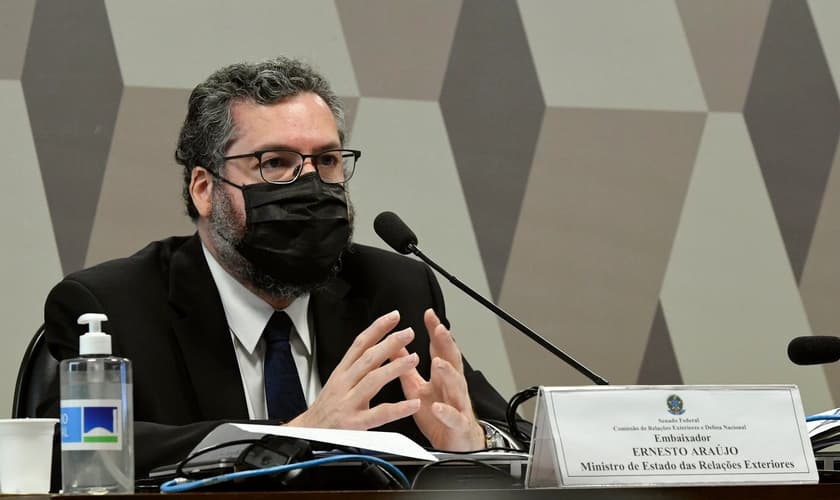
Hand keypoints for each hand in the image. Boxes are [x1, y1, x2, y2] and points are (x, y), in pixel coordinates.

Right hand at [286, 310, 420, 429]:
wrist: (307, 435)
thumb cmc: (326, 409)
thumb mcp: (337, 382)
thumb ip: (355, 366)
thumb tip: (376, 347)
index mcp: (342, 372)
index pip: (360, 344)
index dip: (377, 328)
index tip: (394, 317)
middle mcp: (344, 384)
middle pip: (368, 358)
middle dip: (389, 343)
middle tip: (408, 332)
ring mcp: (348, 402)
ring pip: (372, 381)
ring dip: (394, 368)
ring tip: (413, 359)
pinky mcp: (353, 423)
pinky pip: (378, 414)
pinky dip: (397, 409)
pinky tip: (413, 404)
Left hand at [392, 309, 483, 450]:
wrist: (456, 445)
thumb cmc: (438, 416)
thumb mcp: (418, 388)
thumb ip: (407, 367)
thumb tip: (395, 346)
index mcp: (442, 377)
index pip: (440, 349)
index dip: (436, 332)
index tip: (429, 314)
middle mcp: (452, 387)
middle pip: (452, 361)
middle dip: (447, 344)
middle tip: (439, 329)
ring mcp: (457, 405)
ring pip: (456, 386)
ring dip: (447, 373)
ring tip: (437, 362)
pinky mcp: (457, 425)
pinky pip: (453, 417)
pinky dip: (445, 411)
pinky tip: (437, 406)